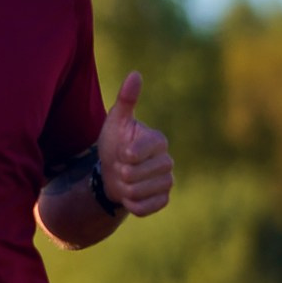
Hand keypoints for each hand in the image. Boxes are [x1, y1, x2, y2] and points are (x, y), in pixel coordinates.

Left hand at [96, 71, 172, 217]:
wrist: (113, 174)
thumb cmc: (115, 144)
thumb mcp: (115, 122)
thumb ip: (126, 100)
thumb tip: (135, 74)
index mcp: (158, 140)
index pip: (136, 152)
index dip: (123, 155)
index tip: (121, 152)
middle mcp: (168, 160)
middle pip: (134, 174)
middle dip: (120, 173)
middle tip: (122, 168)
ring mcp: (168, 181)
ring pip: (138, 191)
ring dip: (124, 189)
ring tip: (125, 180)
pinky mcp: (164, 199)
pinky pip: (145, 208)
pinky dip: (132, 204)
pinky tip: (131, 195)